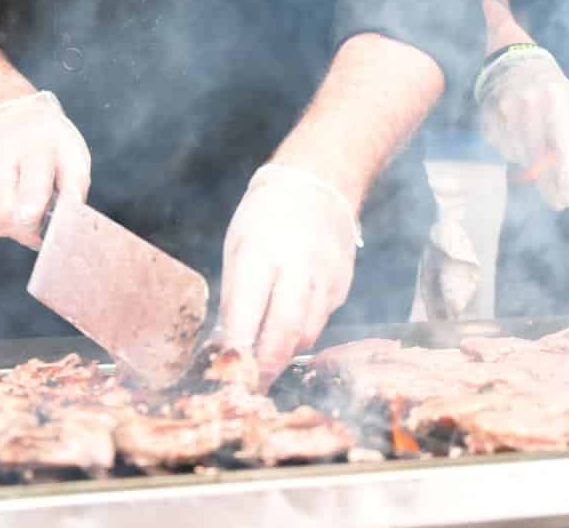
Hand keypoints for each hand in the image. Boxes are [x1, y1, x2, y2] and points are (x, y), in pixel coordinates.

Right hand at [0, 91, 89, 247]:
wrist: (12, 120)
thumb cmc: (51, 144)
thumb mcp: (73, 156)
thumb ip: (74, 187)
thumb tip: (69, 219)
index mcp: (35, 148)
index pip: (31, 188)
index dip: (34, 215)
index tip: (41, 236)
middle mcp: (0, 157)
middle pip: (6, 213)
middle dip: (26, 231)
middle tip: (42, 227)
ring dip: (15, 228)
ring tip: (30, 210)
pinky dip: (1, 221)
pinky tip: (13, 205)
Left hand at [218, 164, 360, 382]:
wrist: (318, 184)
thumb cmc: (266, 216)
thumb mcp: (237, 247)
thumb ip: (235, 296)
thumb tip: (227, 345)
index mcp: (261, 252)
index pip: (247, 312)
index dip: (237, 348)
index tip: (226, 373)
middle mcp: (298, 266)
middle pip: (285, 331)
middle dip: (266, 365)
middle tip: (251, 384)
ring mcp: (326, 277)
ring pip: (307, 334)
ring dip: (285, 351)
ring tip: (267, 357)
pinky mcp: (343, 285)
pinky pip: (322, 321)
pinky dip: (303, 331)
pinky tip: (290, 324)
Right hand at [476, 45, 568, 208]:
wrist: (514, 60)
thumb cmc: (551, 88)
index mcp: (556, 101)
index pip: (560, 145)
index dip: (564, 176)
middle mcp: (529, 105)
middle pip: (538, 159)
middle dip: (550, 185)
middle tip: (560, 201)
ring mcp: (505, 111)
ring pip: (519, 156)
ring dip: (531, 164)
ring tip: (537, 148)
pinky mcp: (489, 118)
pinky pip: (503, 148)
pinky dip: (514, 151)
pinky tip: (519, 136)